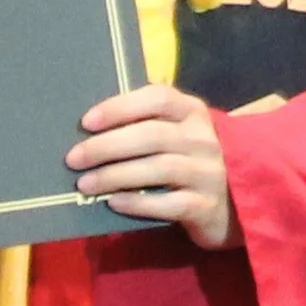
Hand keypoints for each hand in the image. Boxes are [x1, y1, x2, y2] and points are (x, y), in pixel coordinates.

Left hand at [68, 84, 233, 250]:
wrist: (232, 206)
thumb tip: (88, 129)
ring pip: (159, 168)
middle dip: (107, 146)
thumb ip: (145, 124)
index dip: (120, 107)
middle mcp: (204, 139)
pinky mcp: (207, 206)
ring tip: (85, 184)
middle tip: (73, 158)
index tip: (86, 122)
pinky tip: (114, 203)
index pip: (158, 99)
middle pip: (152, 135)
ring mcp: (209, 173)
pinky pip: (169, 203)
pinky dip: (138, 203)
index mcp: (193, 112)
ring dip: (116, 175)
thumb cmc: (188, 163)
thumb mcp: (176, 136)